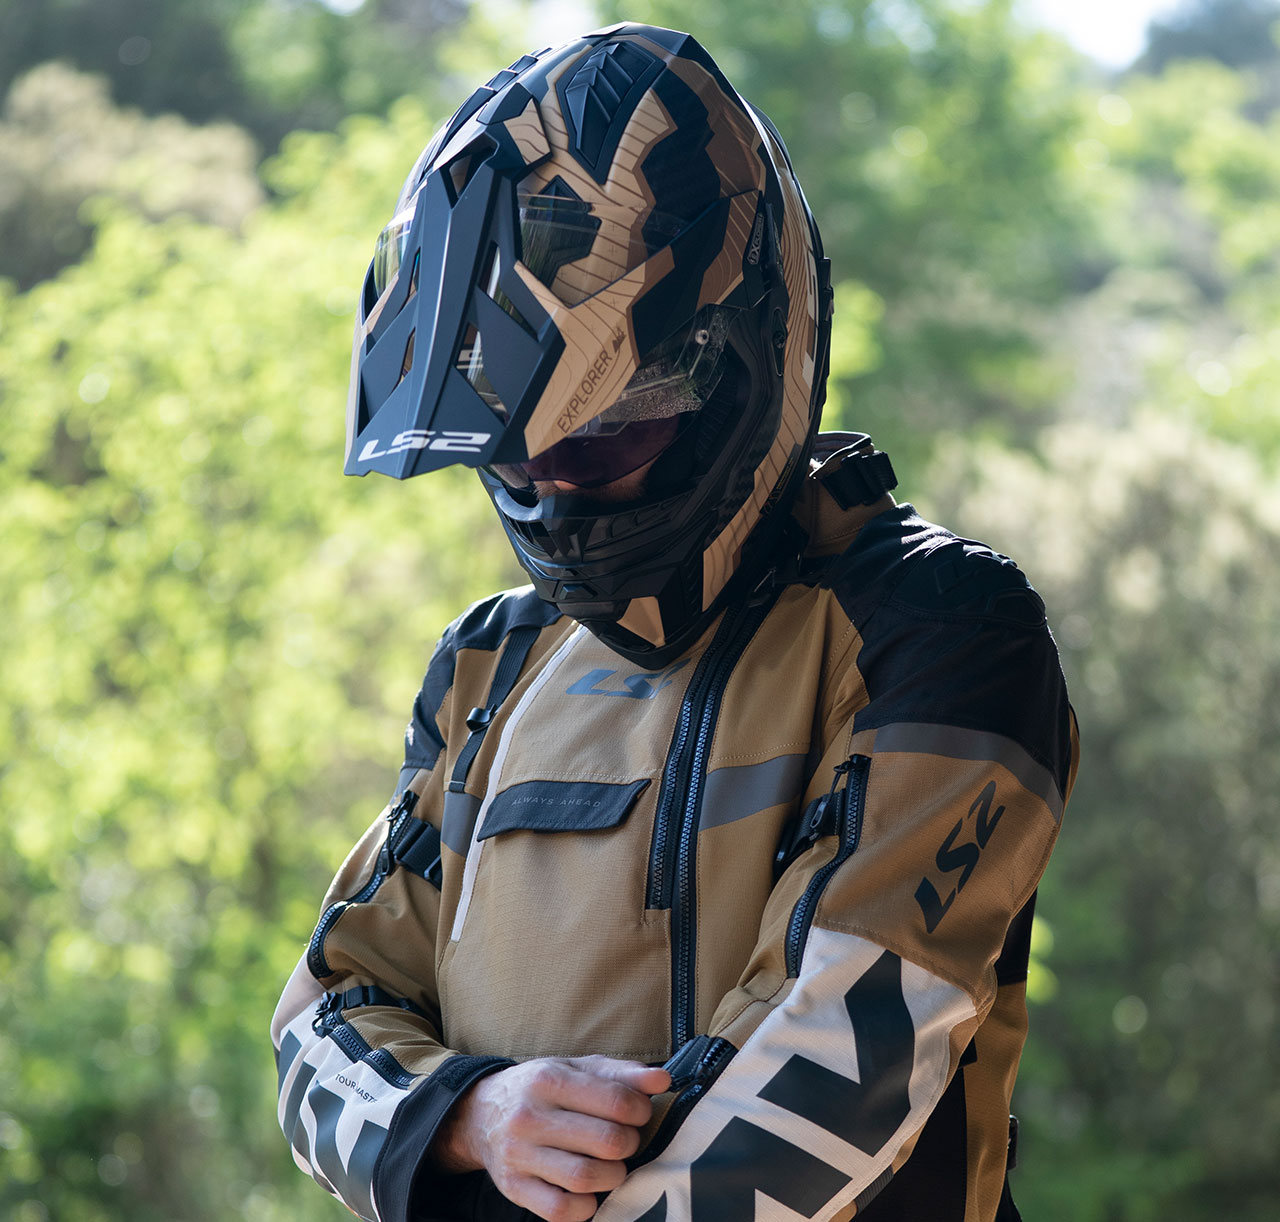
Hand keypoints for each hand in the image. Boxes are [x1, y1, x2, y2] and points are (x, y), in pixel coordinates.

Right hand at [432, 1054, 671, 1221]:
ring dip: (613, 1176)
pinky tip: (591, 1192)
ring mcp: (519, 1155)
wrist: (481, 1114)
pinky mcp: (514, 1188)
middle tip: (626, 1140)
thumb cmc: (541, 1089)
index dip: (640, 1110)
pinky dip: (585, 1207)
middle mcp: (531, 1116)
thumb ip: (621, 1073)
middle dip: (629, 1144)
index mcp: (549, 1079)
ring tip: (612, 1165)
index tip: (639, 1113)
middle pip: (606, 1142)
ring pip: (585, 1178)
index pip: (615, 1101)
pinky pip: (559, 1210)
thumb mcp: (576, 1068)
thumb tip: (662, 1080)